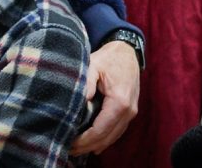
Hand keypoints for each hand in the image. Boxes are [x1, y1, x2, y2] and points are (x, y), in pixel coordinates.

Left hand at [70, 40, 140, 155]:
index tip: (69, 142)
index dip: (84, 140)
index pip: (100, 129)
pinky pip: (118, 130)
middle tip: (69, 150)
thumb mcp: (93, 65)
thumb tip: (79, 102)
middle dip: (88, 146)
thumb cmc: (108, 58)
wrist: (127, 51)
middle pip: (107, 137)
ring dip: (97, 144)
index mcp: (119, 101)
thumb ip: (86, 83)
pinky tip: (94, 144)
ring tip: (78, 149)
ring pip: (113, 136)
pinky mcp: (130, 111)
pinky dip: (106, 139)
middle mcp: (129, 111)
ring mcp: (132, 112)